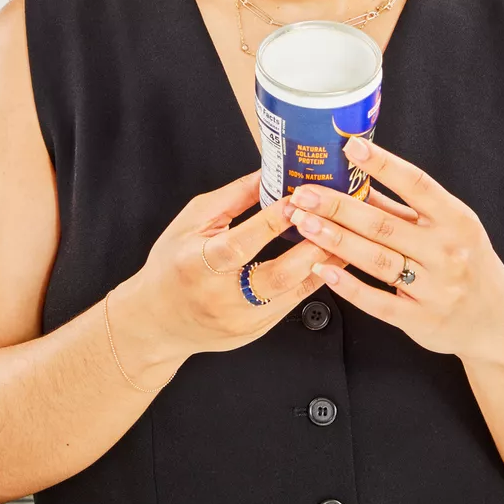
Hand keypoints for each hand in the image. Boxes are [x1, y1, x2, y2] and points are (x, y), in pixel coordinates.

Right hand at [116, 170, 345, 372]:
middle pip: (275, 276)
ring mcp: (241, 319)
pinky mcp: (256, 331)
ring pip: (292, 294)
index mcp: (197, 264)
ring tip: (345, 240)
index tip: (298, 200)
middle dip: (311, 247)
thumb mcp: (191, 222)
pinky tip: (330, 261)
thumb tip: (269, 172)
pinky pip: (293, 304)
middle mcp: (220, 296)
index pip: (240, 244)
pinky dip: (314, 280)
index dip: (272, 222)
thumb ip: (233, 198)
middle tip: (335, 222)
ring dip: (323, 264)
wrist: (158, 321)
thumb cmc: (172, 266)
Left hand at [285, 137, 503, 359]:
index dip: (383, 164)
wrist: (498, 320)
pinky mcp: (421, 319)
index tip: (351, 146)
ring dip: (336, 240)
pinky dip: (349, 285)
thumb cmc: (468, 264)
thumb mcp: (448, 228)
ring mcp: (435, 287)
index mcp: (455, 220)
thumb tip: (358, 182)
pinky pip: (378, 301)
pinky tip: (323, 270)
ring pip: (377, 259)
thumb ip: (403, 209)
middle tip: (304, 194)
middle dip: (338, 207)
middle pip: (384, 224)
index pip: (416, 184)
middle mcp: (447, 251)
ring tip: (304, 224)